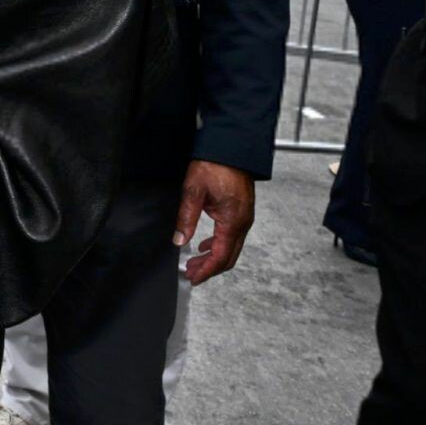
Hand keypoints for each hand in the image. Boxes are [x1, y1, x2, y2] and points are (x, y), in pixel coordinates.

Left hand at [173, 160, 255, 285]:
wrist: (230, 147)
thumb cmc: (214, 165)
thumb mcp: (194, 191)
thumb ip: (187, 217)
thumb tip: (180, 240)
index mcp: (232, 221)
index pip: (220, 256)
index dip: (206, 270)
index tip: (192, 277)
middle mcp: (243, 222)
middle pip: (228, 256)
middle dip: (209, 268)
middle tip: (190, 273)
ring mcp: (245, 217)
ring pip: (231, 247)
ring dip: (213, 257)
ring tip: (194, 262)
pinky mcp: (242, 211)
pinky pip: (232, 236)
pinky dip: (219, 244)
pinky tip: (204, 244)